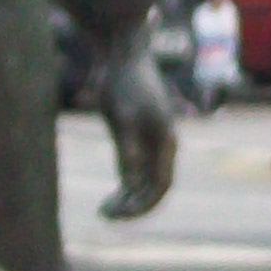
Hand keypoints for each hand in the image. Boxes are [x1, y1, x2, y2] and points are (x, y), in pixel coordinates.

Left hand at [96, 31, 177, 221]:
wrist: (123, 55)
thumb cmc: (124, 83)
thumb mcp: (122, 116)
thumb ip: (128, 149)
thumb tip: (131, 182)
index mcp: (166, 142)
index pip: (161, 185)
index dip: (143, 205)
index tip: (119, 215)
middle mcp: (163, 146)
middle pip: (155, 188)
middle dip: (134, 206)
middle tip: (105, 216)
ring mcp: (150, 143)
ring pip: (145, 182)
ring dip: (128, 200)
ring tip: (104, 211)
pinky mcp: (136, 138)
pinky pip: (135, 171)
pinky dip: (124, 187)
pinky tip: (109, 197)